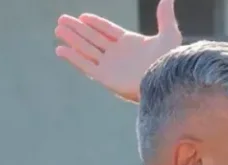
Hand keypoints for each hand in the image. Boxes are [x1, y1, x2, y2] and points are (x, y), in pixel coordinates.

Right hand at [54, 0, 182, 102]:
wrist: (165, 84)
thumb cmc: (170, 62)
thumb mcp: (169, 36)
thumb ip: (165, 17)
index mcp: (131, 44)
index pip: (109, 30)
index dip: (96, 24)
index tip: (83, 16)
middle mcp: (119, 55)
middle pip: (94, 38)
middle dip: (78, 29)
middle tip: (61, 19)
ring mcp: (111, 66)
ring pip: (87, 50)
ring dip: (72, 40)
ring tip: (58, 29)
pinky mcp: (106, 78)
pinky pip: (86, 66)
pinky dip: (73, 58)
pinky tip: (60, 50)